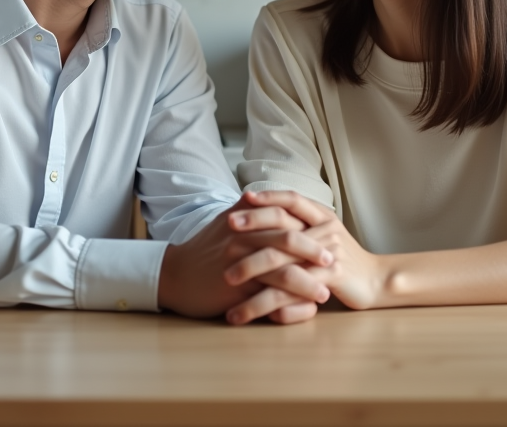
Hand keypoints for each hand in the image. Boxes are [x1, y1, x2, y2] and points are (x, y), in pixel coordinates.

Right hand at [157, 197, 333, 319]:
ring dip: (309, 283)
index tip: (327, 234)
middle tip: (333, 260)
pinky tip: (304, 310)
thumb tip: (265, 197)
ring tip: (325, 292)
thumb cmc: (203, 249)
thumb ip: (247, 209)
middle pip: (289, 239)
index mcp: (243, 217)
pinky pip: (270, 298)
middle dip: (315, 250)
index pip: (283, 213)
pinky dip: (291, 305)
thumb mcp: (223, 221)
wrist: (173, 276)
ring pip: (283, 272)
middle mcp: (242, 237)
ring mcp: (239, 263)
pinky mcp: (235, 290)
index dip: (307, 224)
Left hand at [225, 190, 386, 323]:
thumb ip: (298, 224)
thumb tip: (262, 210)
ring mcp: (328, 255)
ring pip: (282, 263)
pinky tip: (250, 308)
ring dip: (252, 273)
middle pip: (283, 227)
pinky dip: (269, 300)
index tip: (241, 198)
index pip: (292, 199)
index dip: (268, 197)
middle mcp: (325, 231)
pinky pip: (293, 291)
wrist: (376, 281)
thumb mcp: (321, 234)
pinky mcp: (330, 281)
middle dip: (252, 228)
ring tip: (226, 281)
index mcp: (321, 217)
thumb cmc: (340, 258)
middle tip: (225, 232)